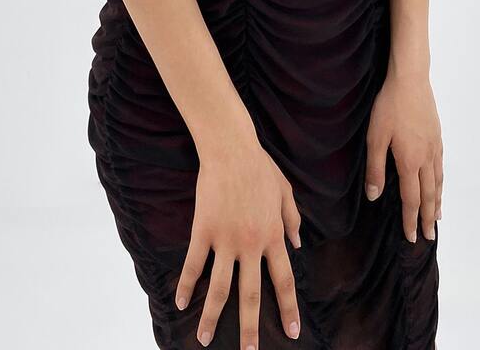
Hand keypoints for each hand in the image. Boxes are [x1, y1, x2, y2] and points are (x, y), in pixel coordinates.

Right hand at [174, 134, 302, 347]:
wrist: (231, 148)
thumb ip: (292, 220)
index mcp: (273, 236)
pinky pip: (194, 264)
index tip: (292, 333)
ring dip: (213, 317)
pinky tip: (180, 303)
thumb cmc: (260, 167)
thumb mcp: (286, 192)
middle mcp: (251, 244)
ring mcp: (226, 239)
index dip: (288, 308)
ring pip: (219, 288)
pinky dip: (186, 285)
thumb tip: (298, 244)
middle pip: (251, 295)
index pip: (283, 280)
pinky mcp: (203, 230)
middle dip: (250, 328)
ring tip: (205, 340)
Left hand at [364, 69, 442, 241]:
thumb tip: (374, 196)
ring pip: (438, 181)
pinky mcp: (437, 135)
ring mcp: (434, 146)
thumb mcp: (375, 137)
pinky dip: (441, 181)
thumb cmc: (389, 107)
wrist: (410, 80)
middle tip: (429, 236)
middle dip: (428, 218)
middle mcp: (426, 158)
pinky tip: (439, 182)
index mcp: (409, 162)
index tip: (412, 237)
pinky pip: (441, 165)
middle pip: (429, 195)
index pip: (411, 199)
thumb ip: (375, 169)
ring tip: (438, 217)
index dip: (411, 220)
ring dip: (438, 202)